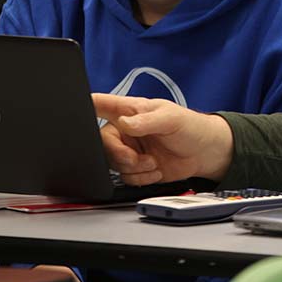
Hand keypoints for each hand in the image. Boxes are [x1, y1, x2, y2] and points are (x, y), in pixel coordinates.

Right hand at [93, 93, 234, 183]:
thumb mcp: (171, 119)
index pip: (101, 104)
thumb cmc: (191, 127)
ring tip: (154, 163)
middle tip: (138, 158)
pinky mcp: (135, 166)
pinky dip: (140, 178)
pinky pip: (125, 177)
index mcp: (130, 110)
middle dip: (120, 155)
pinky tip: (155, 170)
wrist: (204, 153)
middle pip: (102, 142)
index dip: (85, 105)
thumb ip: (147, 121)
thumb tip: (125, 124)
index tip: (77, 109)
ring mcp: (129, 148)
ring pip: (113, 163)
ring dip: (134, 168)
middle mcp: (125, 129)